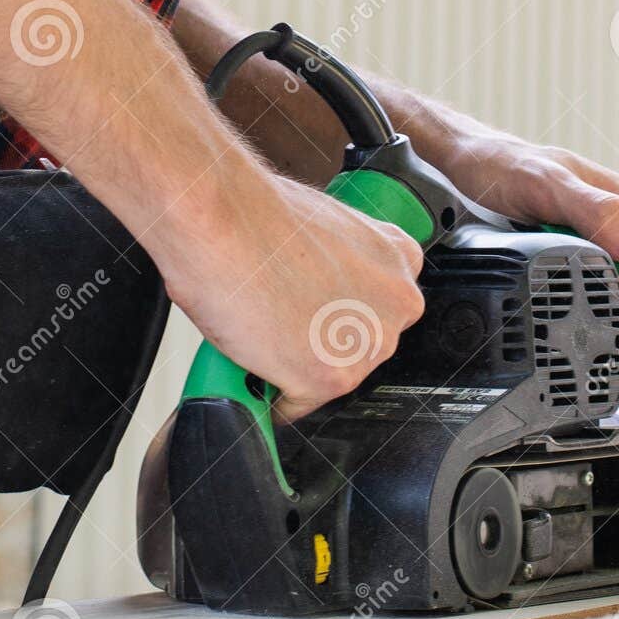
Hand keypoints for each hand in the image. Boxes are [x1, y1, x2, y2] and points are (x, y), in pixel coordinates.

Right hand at [145, 151, 424, 422]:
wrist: (219, 219)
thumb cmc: (253, 212)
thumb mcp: (325, 226)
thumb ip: (341, 263)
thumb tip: (321, 289)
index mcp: (400, 261)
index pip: (377, 309)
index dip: (337, 314)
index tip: (313, 317)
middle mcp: (396, 306)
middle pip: (357, 348)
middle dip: (318, 343)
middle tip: (277, 326)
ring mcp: (367, 345)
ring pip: (327, 379)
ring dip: (293, 370)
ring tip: (258, 340)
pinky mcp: (329, 379)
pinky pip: (295, 406)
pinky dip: (268, 398)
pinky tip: (249, 369)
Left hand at [380, 93, 618, 353]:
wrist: (464, 170)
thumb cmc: (508, 168)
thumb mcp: (551, 185)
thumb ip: (602, 214)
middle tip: (603, 311)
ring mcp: (606, 264)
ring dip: (618, 330)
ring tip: (580, 316)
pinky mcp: (578, 280)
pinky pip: (600, 316)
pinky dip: (590, 325)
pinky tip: (564, 318)